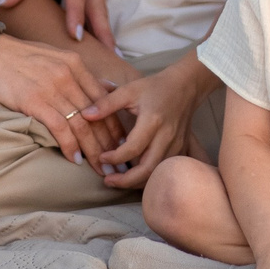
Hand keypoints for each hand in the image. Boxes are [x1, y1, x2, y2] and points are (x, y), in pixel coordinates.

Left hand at [0, 0, 114, 51]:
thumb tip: (5, 3)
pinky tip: (102, 41)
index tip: (75, 36)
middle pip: (97, 4)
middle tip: (106, 58)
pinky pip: (100, 3)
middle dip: (102, 32)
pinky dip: (102, 22)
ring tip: (109, 56)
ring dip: (105, 30)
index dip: (75, 13)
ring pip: (102, 6)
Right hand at [0, 37, 118, 165]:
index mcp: (75, 64)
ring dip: (95, 151)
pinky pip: (60, 127)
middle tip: (118, 165)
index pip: (104, 100)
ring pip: (83, 124)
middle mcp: (68, 74)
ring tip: (102, 170)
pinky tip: (75, 160)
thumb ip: (73, 73)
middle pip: (97, 115)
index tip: (122, 145)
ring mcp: (52, 87)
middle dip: (110, 143)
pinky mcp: (34, 100)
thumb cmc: (14, 56)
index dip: (115, 125)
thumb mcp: (51, 56)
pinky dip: (70, 146)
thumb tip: (93, 90)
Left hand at [79, 58, 208, 189]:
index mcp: (153, 121)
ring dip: (137, 181)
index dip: (115, 157)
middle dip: (126, 180)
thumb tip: (84, 115)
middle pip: (148, 169)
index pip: (133, 148)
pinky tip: (135, 175)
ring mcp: (176, 145)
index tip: (101, 157)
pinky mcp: (181, 149)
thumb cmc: (155, 87)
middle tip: (108, 180)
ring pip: (157, 173)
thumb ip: (106, 103)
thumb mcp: (129, 90)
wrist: (185, 87)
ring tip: (118, 180)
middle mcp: (166, 136)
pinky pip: (164, 170)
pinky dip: (149, 177)